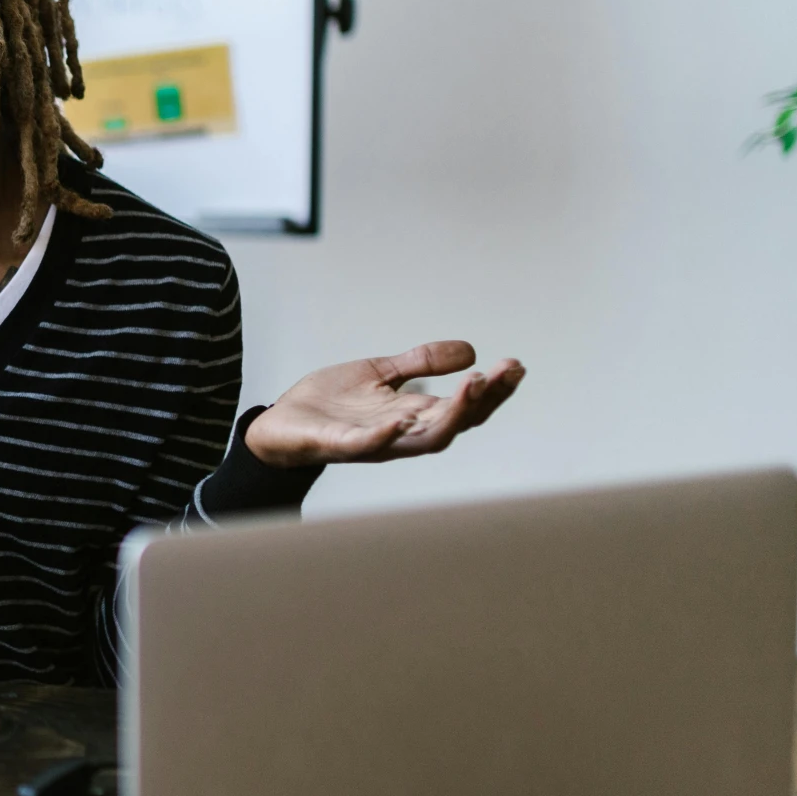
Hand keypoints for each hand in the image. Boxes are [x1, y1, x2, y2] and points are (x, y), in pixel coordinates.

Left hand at [245, 341, 524, 468]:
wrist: (280, 423)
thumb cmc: (329, 405)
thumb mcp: (379, 373)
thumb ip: (419, 362)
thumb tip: (469, 350)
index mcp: (412, 415)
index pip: (464, 407)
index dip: (493, 390)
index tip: (516, 366)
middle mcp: (401, 432)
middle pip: (456, 423)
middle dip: (485, 399)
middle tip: (505, 372)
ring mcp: (373, 441)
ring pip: (424, 440)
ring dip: (451, 415)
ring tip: (473, 385)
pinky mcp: (341, 445)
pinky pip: (369, 445)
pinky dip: (387, 436)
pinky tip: (402, 418)